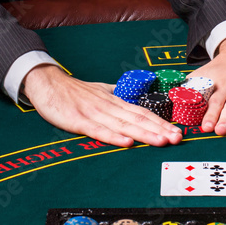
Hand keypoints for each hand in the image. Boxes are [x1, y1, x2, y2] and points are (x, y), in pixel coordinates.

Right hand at [23, 64, 182, 147]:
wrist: (47, 82)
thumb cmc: (73, 90)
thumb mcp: (99, 92)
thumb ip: (116, 98)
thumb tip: (133, 101)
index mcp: (114, 100)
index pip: (142, 112)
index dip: (161, 122)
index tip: (177, 131)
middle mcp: (108, 106)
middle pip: (138, 118)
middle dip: (160, 129)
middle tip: (178, 138)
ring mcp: (94, 113)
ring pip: (123, 125)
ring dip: (144, 134)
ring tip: (161, 141)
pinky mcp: (78, 120)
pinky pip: (98, 130)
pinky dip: (114, 137)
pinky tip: (127, 143)